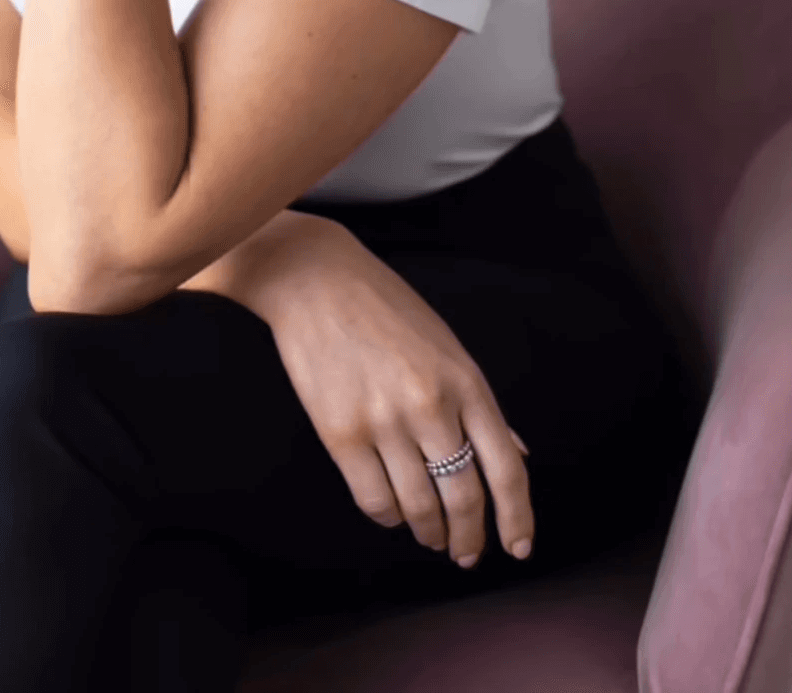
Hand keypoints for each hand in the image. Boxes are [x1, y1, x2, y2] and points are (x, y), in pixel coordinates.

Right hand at [252, 220, 534, 568]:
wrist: (316, 280)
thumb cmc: (386, 309)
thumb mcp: (447, 347)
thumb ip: (480, 404)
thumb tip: (517, 453)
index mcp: (466, 381)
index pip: (507, 467)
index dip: (517, 516)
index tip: (518, 547)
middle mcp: (431, 405)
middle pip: (464, 498)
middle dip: (469, 537)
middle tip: (465, 553)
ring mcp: (384, 421)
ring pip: (419, 508)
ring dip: (428, 533)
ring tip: (429, 535)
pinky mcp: (341, 433)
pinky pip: (374, 501)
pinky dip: (389, 517)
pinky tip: (393, 512)